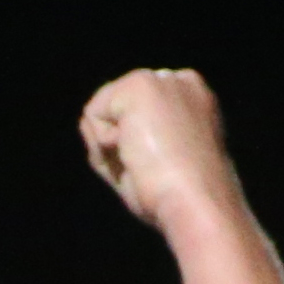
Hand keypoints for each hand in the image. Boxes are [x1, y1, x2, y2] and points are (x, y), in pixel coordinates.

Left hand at [79, 69, 245, 239]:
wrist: (197, 203)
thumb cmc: (176, 197)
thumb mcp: (149, 167)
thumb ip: (121, 141)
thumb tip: (86, 120)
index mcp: (190, 101)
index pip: (134, 118)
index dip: (132, 151)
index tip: (161, 170)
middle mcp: (178, 82)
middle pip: (114, 113)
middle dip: (118, 147)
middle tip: (152, 169)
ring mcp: (160, 80)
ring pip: (101, 112)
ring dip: (110, 148)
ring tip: (145, 162)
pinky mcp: (140, 85)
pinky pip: (92, 114)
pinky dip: (103, 144)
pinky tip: (135, 152)